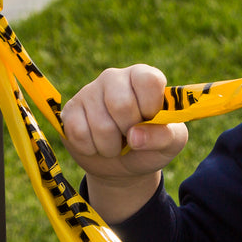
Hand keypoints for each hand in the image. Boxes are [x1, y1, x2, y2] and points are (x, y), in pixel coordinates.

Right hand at [63, 65, 188, 222]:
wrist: (122, 165)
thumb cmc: (151, 145)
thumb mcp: (171, 143)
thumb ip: (165, 136)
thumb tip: (135, 136)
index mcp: (143, 76)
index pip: (149, 81)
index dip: (150, 107)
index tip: (150, 119)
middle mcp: (115, 77)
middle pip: (122, 104)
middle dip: (129, 131)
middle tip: (131, 135)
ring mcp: (89, 92)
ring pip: (100, 124)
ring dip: (111, 146)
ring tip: (116, 144)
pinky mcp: (69, 110)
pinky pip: (78, 133)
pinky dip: (91, 149)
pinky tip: (96, 144)